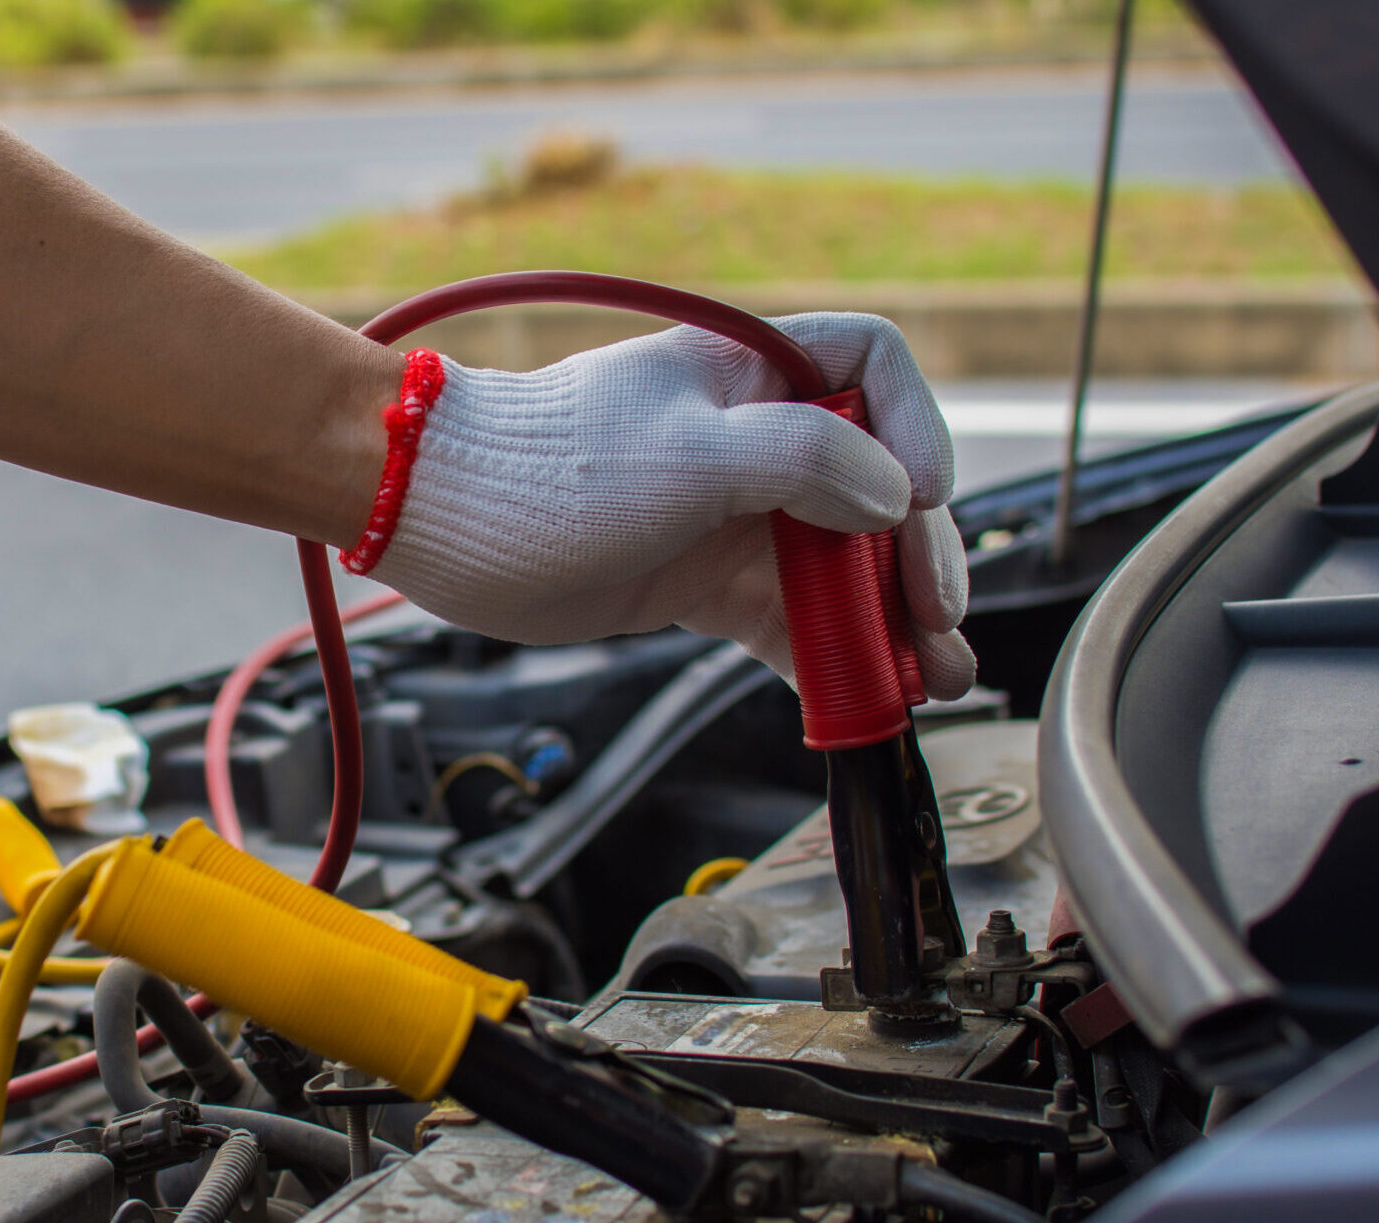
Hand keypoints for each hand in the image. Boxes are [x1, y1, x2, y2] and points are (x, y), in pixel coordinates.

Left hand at [356, 314, 975, 697]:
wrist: (440, 520)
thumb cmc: (548, 467)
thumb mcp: (688, 452)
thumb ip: (802, 460)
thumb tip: (895, 495)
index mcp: (754, 373)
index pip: (874, 369)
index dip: (915, 427)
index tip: (921, 499)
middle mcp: (755, 437)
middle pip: (878, 485)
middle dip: (917, 556)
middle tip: (938, 623)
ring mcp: (732, 513)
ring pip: (842, 564)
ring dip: (889, 621)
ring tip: (933, 678)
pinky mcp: (703, 580)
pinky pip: (789, 619)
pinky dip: (829, 656)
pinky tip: (865, 696)